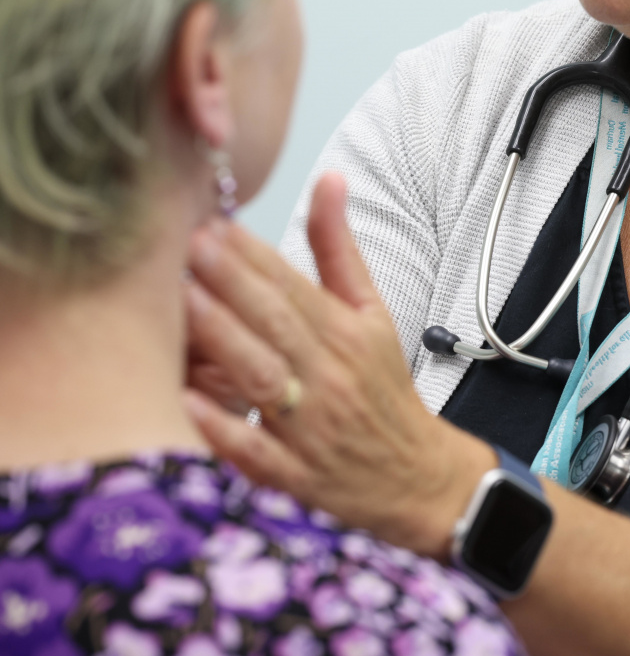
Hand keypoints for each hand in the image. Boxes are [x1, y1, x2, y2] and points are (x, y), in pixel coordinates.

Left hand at [184, 173, 495, 559]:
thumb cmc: (384, 390)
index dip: (254, 256)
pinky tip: (191, 402)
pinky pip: (258, 452)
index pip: (296, 288)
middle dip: (234, 283)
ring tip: (187, 303)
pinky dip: (227, 430)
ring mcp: (312, 428)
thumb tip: (329, 180)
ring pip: (265, 379)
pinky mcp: (297, 475)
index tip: (215, 224)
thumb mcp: (373, 316)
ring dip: (227, 341)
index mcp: (348, 336)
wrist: (416, 475)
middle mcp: (331, 378)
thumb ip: (341, 251)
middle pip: (278, 324)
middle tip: (190, 245)